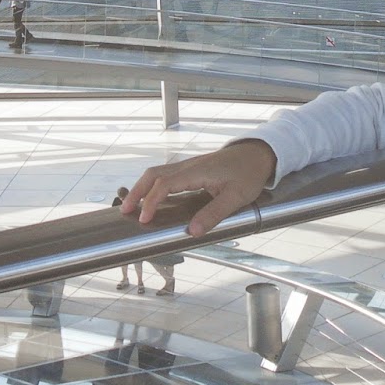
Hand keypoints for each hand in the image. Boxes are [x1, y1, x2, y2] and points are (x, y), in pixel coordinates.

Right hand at [120, 139, 277, 236]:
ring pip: (158, 173)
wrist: (258, 153)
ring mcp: (189, 165)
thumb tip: (192, 231)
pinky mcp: (192, 168)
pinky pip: (166, 174)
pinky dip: (153, 185)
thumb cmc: (249, 173)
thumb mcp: (236, 197)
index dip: (151, 201)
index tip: (143, 218)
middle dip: (137, 192)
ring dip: (143, 188)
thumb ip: (214, 214)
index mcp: (197, 171)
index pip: (165, 185)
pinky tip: (153, 198)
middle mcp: (189, 166)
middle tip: (125, 211)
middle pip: (153, 174)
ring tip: (134, 206)